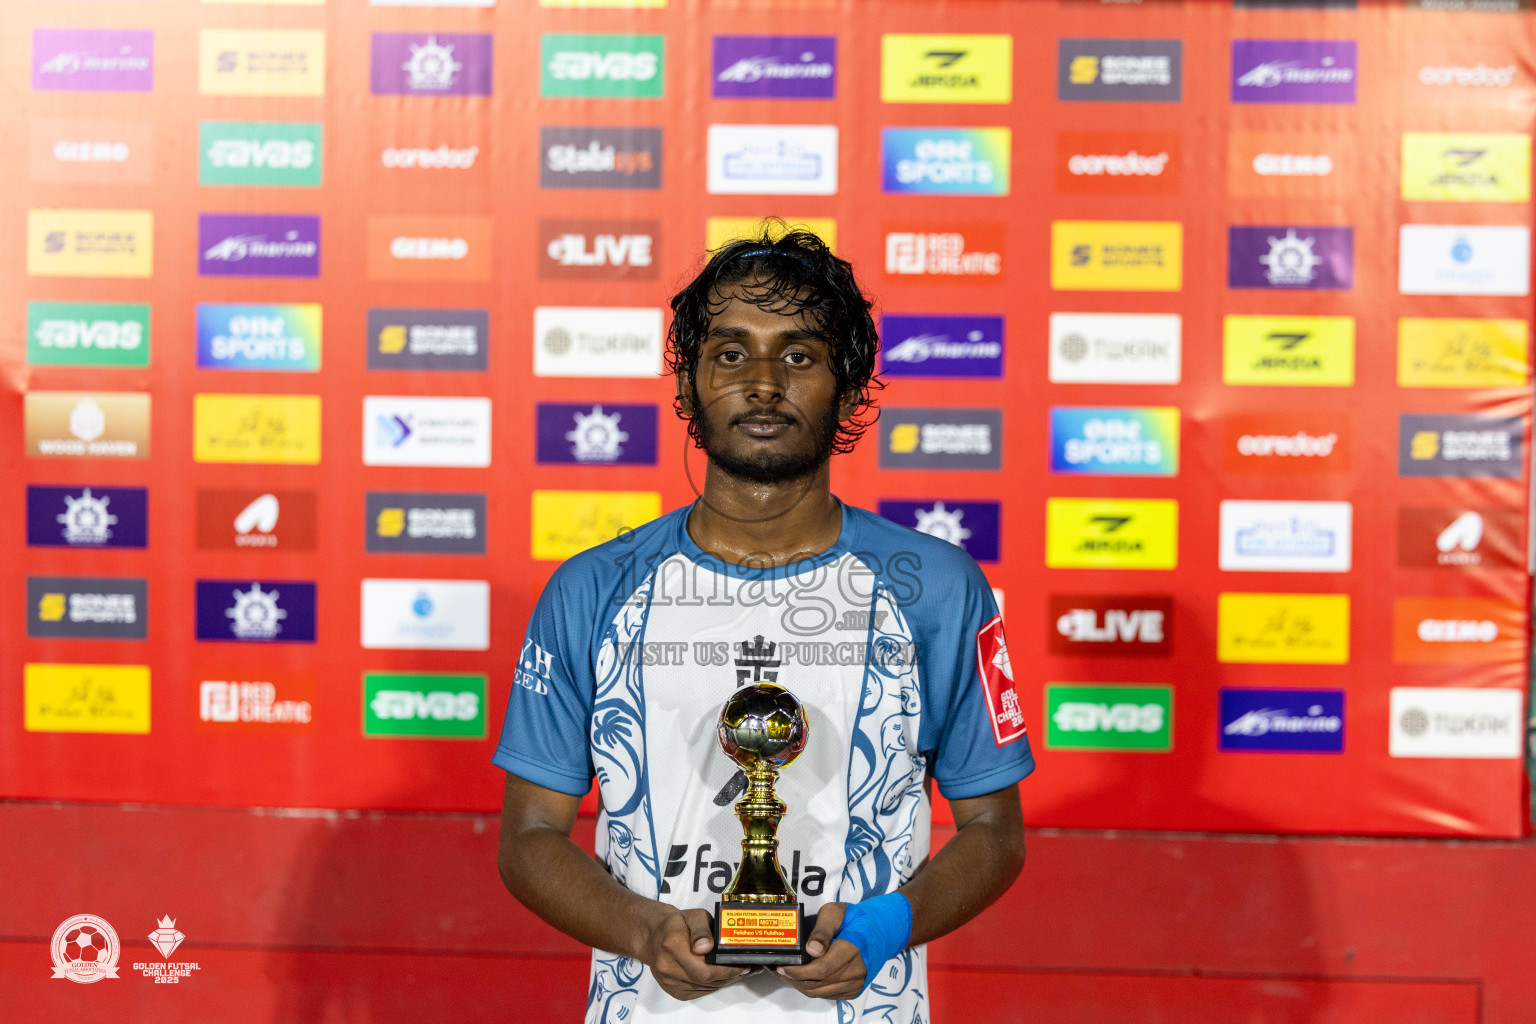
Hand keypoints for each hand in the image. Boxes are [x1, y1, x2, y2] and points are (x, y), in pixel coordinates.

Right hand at [639, 906, 755, 1000]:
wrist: (654, 936)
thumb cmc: (677, 924)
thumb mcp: (693, 916)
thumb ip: (702, 930)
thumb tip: (707, 947)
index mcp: (672, 946)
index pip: (703, 969)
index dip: (727, 971)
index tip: (745, 966)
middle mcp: (667, 967)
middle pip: (706, 981)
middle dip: (731, 976)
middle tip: (749, 968)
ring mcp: (668, 982)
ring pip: (704, 988)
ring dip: (725, 981)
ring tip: (741, 971)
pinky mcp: (673, 990)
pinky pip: (699, 992)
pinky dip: (714, 984)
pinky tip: (725, 976)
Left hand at [776, 902, 866, 1000]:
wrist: (879, 930)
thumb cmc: (853, 918)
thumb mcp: (835, 913)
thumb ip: (822, 930)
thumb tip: (811, 950)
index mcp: (851, 950)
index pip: (820, 970)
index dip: (798, 972)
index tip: (780, 966)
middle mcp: (856, 971)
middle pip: (817, 984)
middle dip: (793, 979)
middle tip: (776, 969)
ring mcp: (856, 983)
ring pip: (819, 992)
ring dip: (799, 985)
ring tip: (785, 973)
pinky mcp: (853, 990)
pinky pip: (827, 995)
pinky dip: (811, 988)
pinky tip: (800, 977)